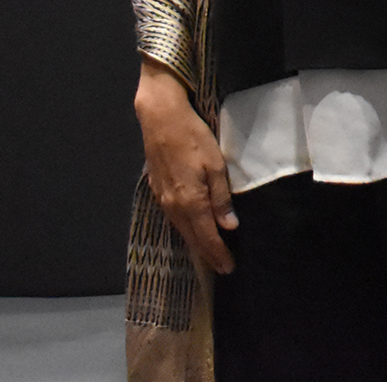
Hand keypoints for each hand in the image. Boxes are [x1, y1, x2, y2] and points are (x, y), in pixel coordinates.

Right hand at [134, 58, 236, 274]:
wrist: (161, 119)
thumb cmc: (194, 138)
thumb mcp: (216, 165)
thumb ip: (221, 198)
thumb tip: (229, 226)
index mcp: (189, 201)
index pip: (206, 236)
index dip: (218, 253)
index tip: (228, 268)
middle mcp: (173, 206)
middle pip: (192, 237)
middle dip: (207, 255)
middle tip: (222, 268)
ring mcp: (162, 199)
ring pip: (181, 229)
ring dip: (196, 244)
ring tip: (210, 255)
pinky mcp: (158, 190)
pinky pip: (174, 219)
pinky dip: (186, 229)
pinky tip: (193, 230)